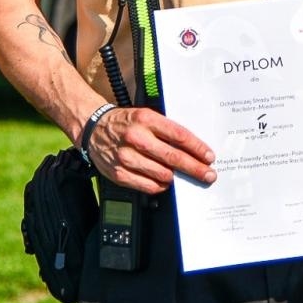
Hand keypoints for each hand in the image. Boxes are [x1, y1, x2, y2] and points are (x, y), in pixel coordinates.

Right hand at [85, 106, 214, 193]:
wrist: (93, 128)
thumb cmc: (125, 123)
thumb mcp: (146, 116)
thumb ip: (166, 130)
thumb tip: (193, 148)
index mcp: (146, 119)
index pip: (179, 135)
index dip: (197, 148)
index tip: (209, 157)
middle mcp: (136, 138)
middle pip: (173, 157)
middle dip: (195, 168)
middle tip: (208, 174)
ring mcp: (126, 157)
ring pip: (162, 174)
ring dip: (176, 177)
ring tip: (180, 176)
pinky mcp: (119, 173)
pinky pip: (147, 186)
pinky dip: (159, 186)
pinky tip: (163, 181)